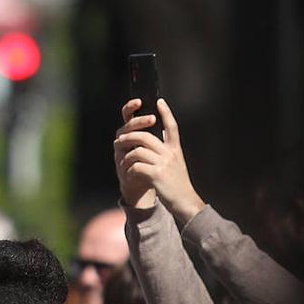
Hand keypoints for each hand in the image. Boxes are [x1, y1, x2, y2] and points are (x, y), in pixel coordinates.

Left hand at [113, 98, 205, 223]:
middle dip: (130, 137)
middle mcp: (170, 154)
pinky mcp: (156, 174)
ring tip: (124, 163)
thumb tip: (147, 146)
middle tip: (119, 140)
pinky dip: (129, 170)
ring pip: (138, 151)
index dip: (166, 113)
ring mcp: (164, 163)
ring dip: (127, 157)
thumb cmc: (176, 185)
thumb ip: (164, 154)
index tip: (159, 101)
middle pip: (146, 137)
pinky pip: (136, 166)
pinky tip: (129, 175)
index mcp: (175, 150)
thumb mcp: (174, 166)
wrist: (184, 202)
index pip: (172, 126)